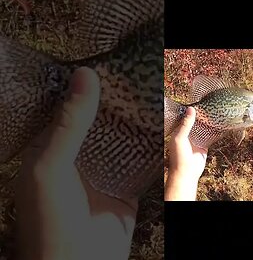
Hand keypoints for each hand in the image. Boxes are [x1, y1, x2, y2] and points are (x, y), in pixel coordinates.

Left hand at [15, 67, 136, 259]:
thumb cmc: (50, 222)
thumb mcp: (52, 167)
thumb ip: (70, 124)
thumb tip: (86, 76)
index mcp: (52, 150)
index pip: (70, 111)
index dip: (88, 90)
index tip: (109, 69)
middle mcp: (78, 159)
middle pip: (101, 124)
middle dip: (117, 105)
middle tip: (139, 80)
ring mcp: (103, 174)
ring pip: (122, 141)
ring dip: (137, 123)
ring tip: (154, 97)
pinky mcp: (126, 189)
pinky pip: (140, 163)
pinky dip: (151, 148)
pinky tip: (163, 129)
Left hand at [165, 107, 207, 200]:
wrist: (187, 172)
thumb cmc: (179, 156)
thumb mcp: (180, 137)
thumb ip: (186, 124)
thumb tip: (191, 109)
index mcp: (178, 132)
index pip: (183, 118)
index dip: (188, 111)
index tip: (195, 102)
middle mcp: (187, 135)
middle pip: (194, 122)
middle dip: (199, 115)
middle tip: (207, 105)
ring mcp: (196, 140)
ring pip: (202, 128)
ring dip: (207, 122)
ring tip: (213, 111)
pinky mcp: (204, 146)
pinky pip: (209, 136)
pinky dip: (213, 131)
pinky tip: (218, 124)